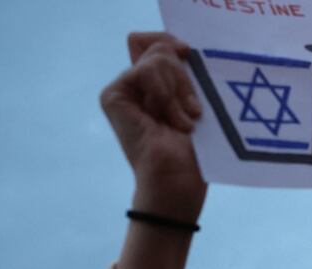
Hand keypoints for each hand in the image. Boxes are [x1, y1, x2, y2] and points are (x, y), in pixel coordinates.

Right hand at [101, 32, 205, 220]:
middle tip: (193, 113)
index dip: (174, 44)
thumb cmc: (195, 152)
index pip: (159, 44)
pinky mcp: (113, 96)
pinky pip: (145, 70)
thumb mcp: (198, 103)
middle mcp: (137, 86)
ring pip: (158, 58)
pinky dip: (164, 93)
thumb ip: (184, 73)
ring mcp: (123, 90)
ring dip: (178, 92)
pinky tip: (165, 119)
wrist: (179, 181)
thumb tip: (179, 47)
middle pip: (161, 48)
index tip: (189, 55)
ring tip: (181, 123)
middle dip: (185, 79)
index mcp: (156, 86)